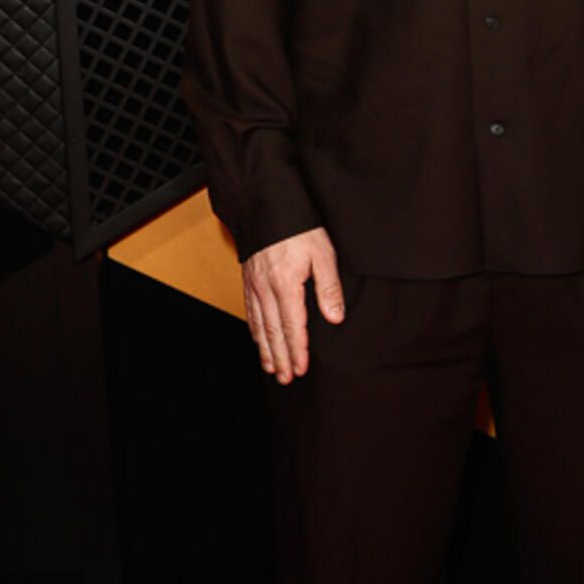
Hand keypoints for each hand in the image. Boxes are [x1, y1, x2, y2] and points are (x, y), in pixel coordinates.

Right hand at [243, 226, 344, 381]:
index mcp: (286, 285)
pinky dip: (254, 330)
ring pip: (259, 325)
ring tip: (272, 368)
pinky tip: (258, 340)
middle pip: (273, 332)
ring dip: (266, 349)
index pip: (293, 326)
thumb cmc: (300, 228)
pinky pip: (250, 311)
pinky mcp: (249, 280)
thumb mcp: (323, 254)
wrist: (268, 205)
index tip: (301, 369)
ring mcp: (254, 285)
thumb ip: (329, 288)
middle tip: (286, 378)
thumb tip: (334, 318)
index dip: (297, 350)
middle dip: (280, 358)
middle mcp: (266, 289)